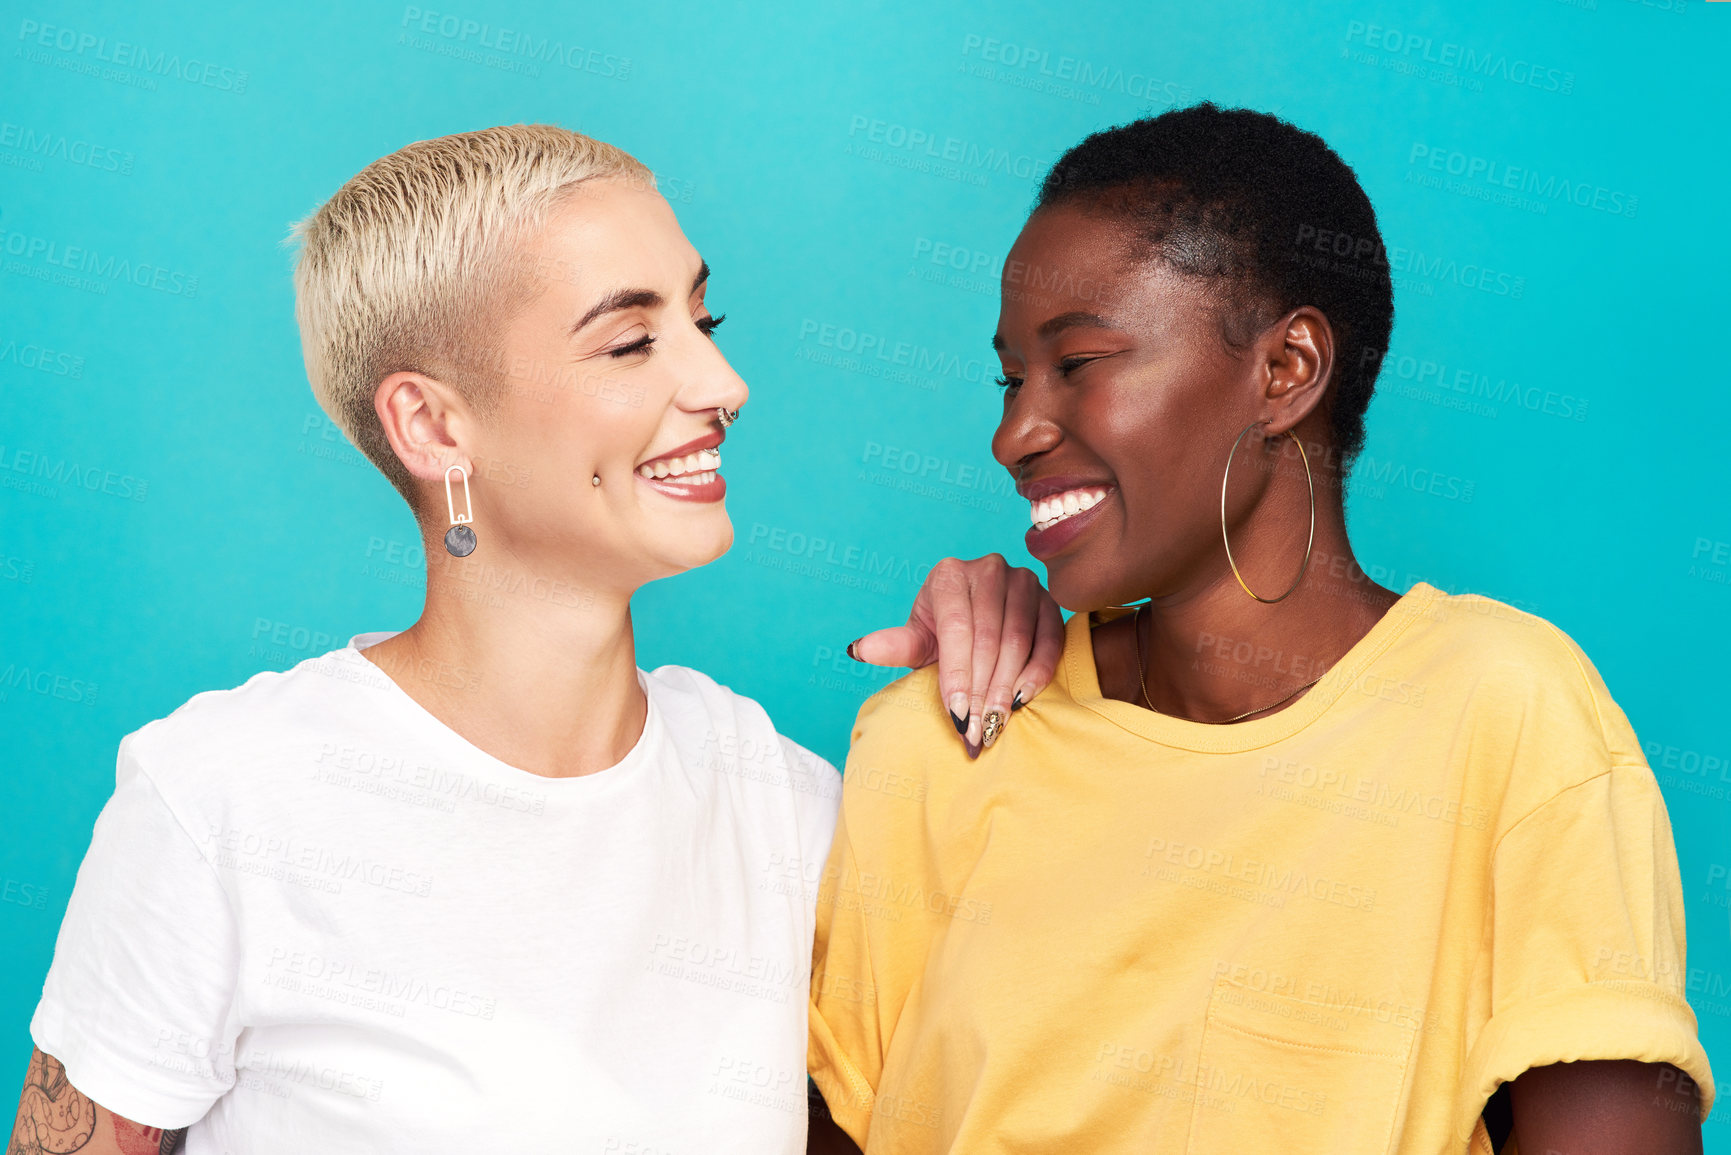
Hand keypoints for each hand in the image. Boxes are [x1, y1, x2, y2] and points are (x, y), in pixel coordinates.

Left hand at [846, 555, 1062, 756]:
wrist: (977, 621)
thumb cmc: (943, 634)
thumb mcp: (918, 640)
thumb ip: (894, 645)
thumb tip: (858, 650)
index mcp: (949, 575)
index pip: (957, 629)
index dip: (957, 675)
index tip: (958, 716)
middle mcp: (989, 569)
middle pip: (988, 637)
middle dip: (981, 689)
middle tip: (977, 729)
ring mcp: (1023, 581)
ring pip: (1018, 639)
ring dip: (1007, 685)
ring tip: (996, 722)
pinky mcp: (1050, 599)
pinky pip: (1049, 638)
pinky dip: (1038, 670)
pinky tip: (1023, 698)